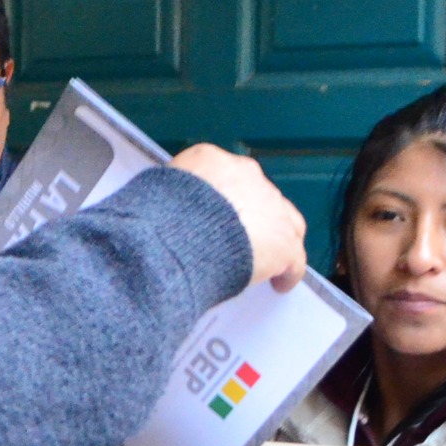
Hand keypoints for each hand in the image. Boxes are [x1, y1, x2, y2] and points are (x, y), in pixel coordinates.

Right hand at [172, 143, 305, 292]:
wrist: (178, 234)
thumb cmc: (157, 215)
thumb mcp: (153, 193)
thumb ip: (165, 198)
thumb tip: (157, 211)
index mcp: (211, 161)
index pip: (227, 176)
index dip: (225, 200)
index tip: (219, 215)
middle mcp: (246, 176)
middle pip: (259, 197)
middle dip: (254, 218)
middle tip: (240, 241)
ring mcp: (270, 207)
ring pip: (286, 222)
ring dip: (276, 239)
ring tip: (266, 261)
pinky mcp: (284, 241)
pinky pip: (293, 259)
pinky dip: (287, 272)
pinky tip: (279, 284)